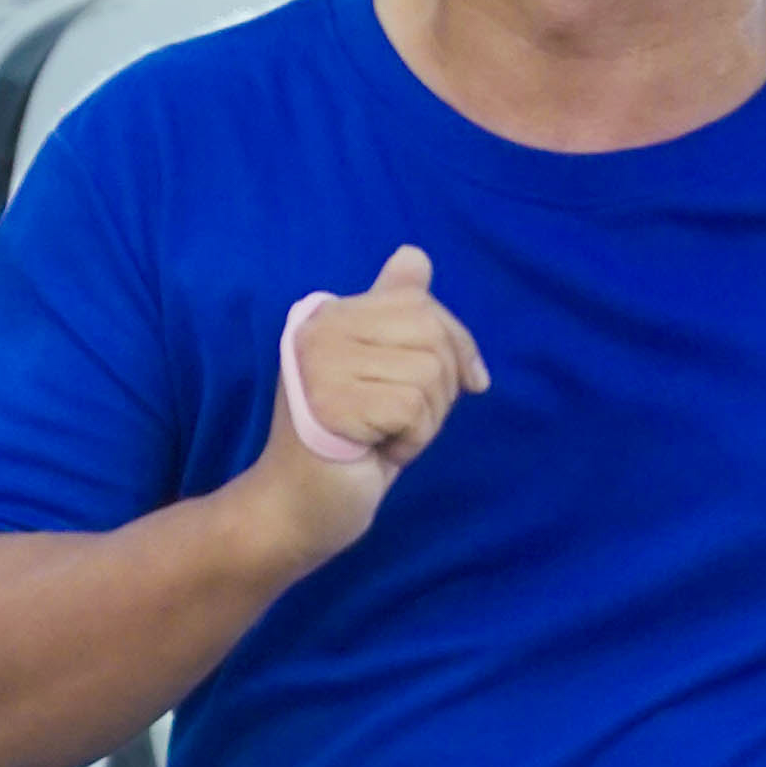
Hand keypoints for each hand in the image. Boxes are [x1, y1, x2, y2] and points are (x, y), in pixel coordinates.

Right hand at [246, 243, 488, 569]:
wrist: (297, 510)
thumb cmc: (347, 445)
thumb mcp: (382, 372)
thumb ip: (395, 317)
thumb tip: (415, 256)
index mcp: (328, 313)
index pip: (420, 302)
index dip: (457, 344)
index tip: (468, 382)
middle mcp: (319, 327)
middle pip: (432, 333)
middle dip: (443, 387)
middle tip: (407, 420)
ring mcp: (321, 361)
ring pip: (429, 373)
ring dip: (425, 419)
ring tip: (385, 435)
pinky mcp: (331, 400)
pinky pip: (413, 408)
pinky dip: (412, 440)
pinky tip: (375, 451)